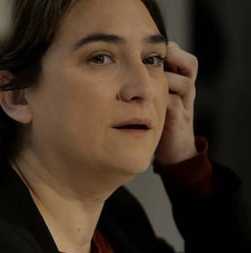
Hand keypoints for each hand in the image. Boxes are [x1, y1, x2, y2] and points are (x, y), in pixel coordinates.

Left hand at [154, 42, 197, 164]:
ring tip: (147, 80)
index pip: (178, 55)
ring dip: (165, 79)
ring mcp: (185, 105)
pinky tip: (142, 102)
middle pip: (189, 64)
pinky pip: (174, 105)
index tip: (142, 49)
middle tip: (152, 58)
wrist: (173, 150)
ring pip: (184, 83)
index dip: (165, 49)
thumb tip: (117, 62)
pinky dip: (161, 100)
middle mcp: (185, 90)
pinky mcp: (180, 120)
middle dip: (172, 57)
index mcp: (178, 80)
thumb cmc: (158, 120)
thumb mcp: (151, 97)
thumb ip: (143, 81)